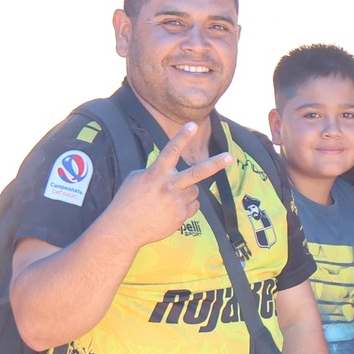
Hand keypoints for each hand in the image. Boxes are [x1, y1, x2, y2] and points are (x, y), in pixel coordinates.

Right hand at [103, 122, 232, 247]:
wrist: (124, 228)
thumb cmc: (127, 201)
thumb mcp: (137, 178)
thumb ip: (156, 171)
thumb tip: (169, 170)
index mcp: (156, 173)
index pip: (171, 151)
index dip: (182, 137)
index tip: (192, 125)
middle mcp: (168, 186)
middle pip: (197, 172)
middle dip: (215, 164)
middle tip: (229, 157)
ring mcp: (176, 202)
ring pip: (195, 191)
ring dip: (188, 192)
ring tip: (170, 199)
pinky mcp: (181, 216)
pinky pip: (194, 206)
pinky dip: (186, 207)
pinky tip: (171, 211)